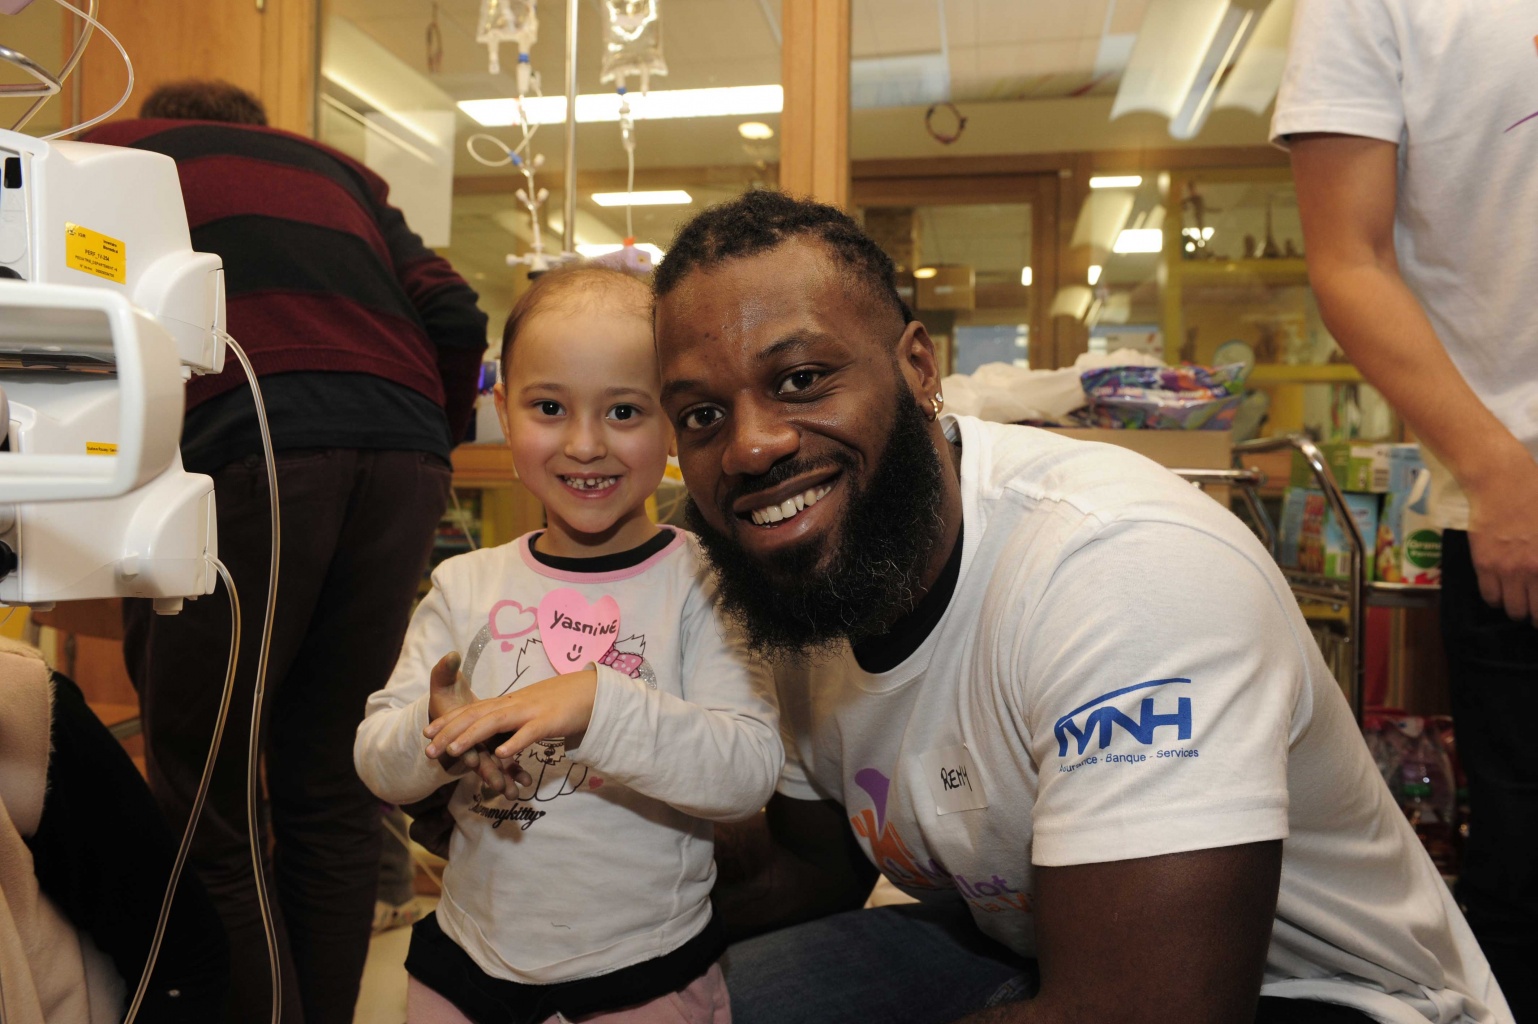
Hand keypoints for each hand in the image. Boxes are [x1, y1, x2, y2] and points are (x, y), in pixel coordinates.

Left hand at [425, 669, 598, 790]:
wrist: (591, 690)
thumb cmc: (561, 702)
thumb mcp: (530, 708)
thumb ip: (512, 718)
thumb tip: (497, 734)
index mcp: (509, 702)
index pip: (472, 710)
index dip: (449, 721)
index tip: (427, 733)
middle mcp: (514, 704)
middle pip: (476, 716)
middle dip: (450, 733)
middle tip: (428, 751)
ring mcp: (531, 712)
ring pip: (496, 723)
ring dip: (473, 737)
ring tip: (454, 753)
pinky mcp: (549, 722)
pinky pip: (529, 733)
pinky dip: (514, 742)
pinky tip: (501, 755)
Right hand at [1464, 453, 1537, 624]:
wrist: (1503, 484)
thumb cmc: (1537, 499)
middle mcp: (1534, 570)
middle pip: (1535, 612)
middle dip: (1535, 614)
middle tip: (1534, 607)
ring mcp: (1509, 569)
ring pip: (1513, 610)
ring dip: (1515, 608)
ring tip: (1516, 599)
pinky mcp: (1486, 564)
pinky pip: (1490, 596)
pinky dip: (1496, 598)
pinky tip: (1499, 589)